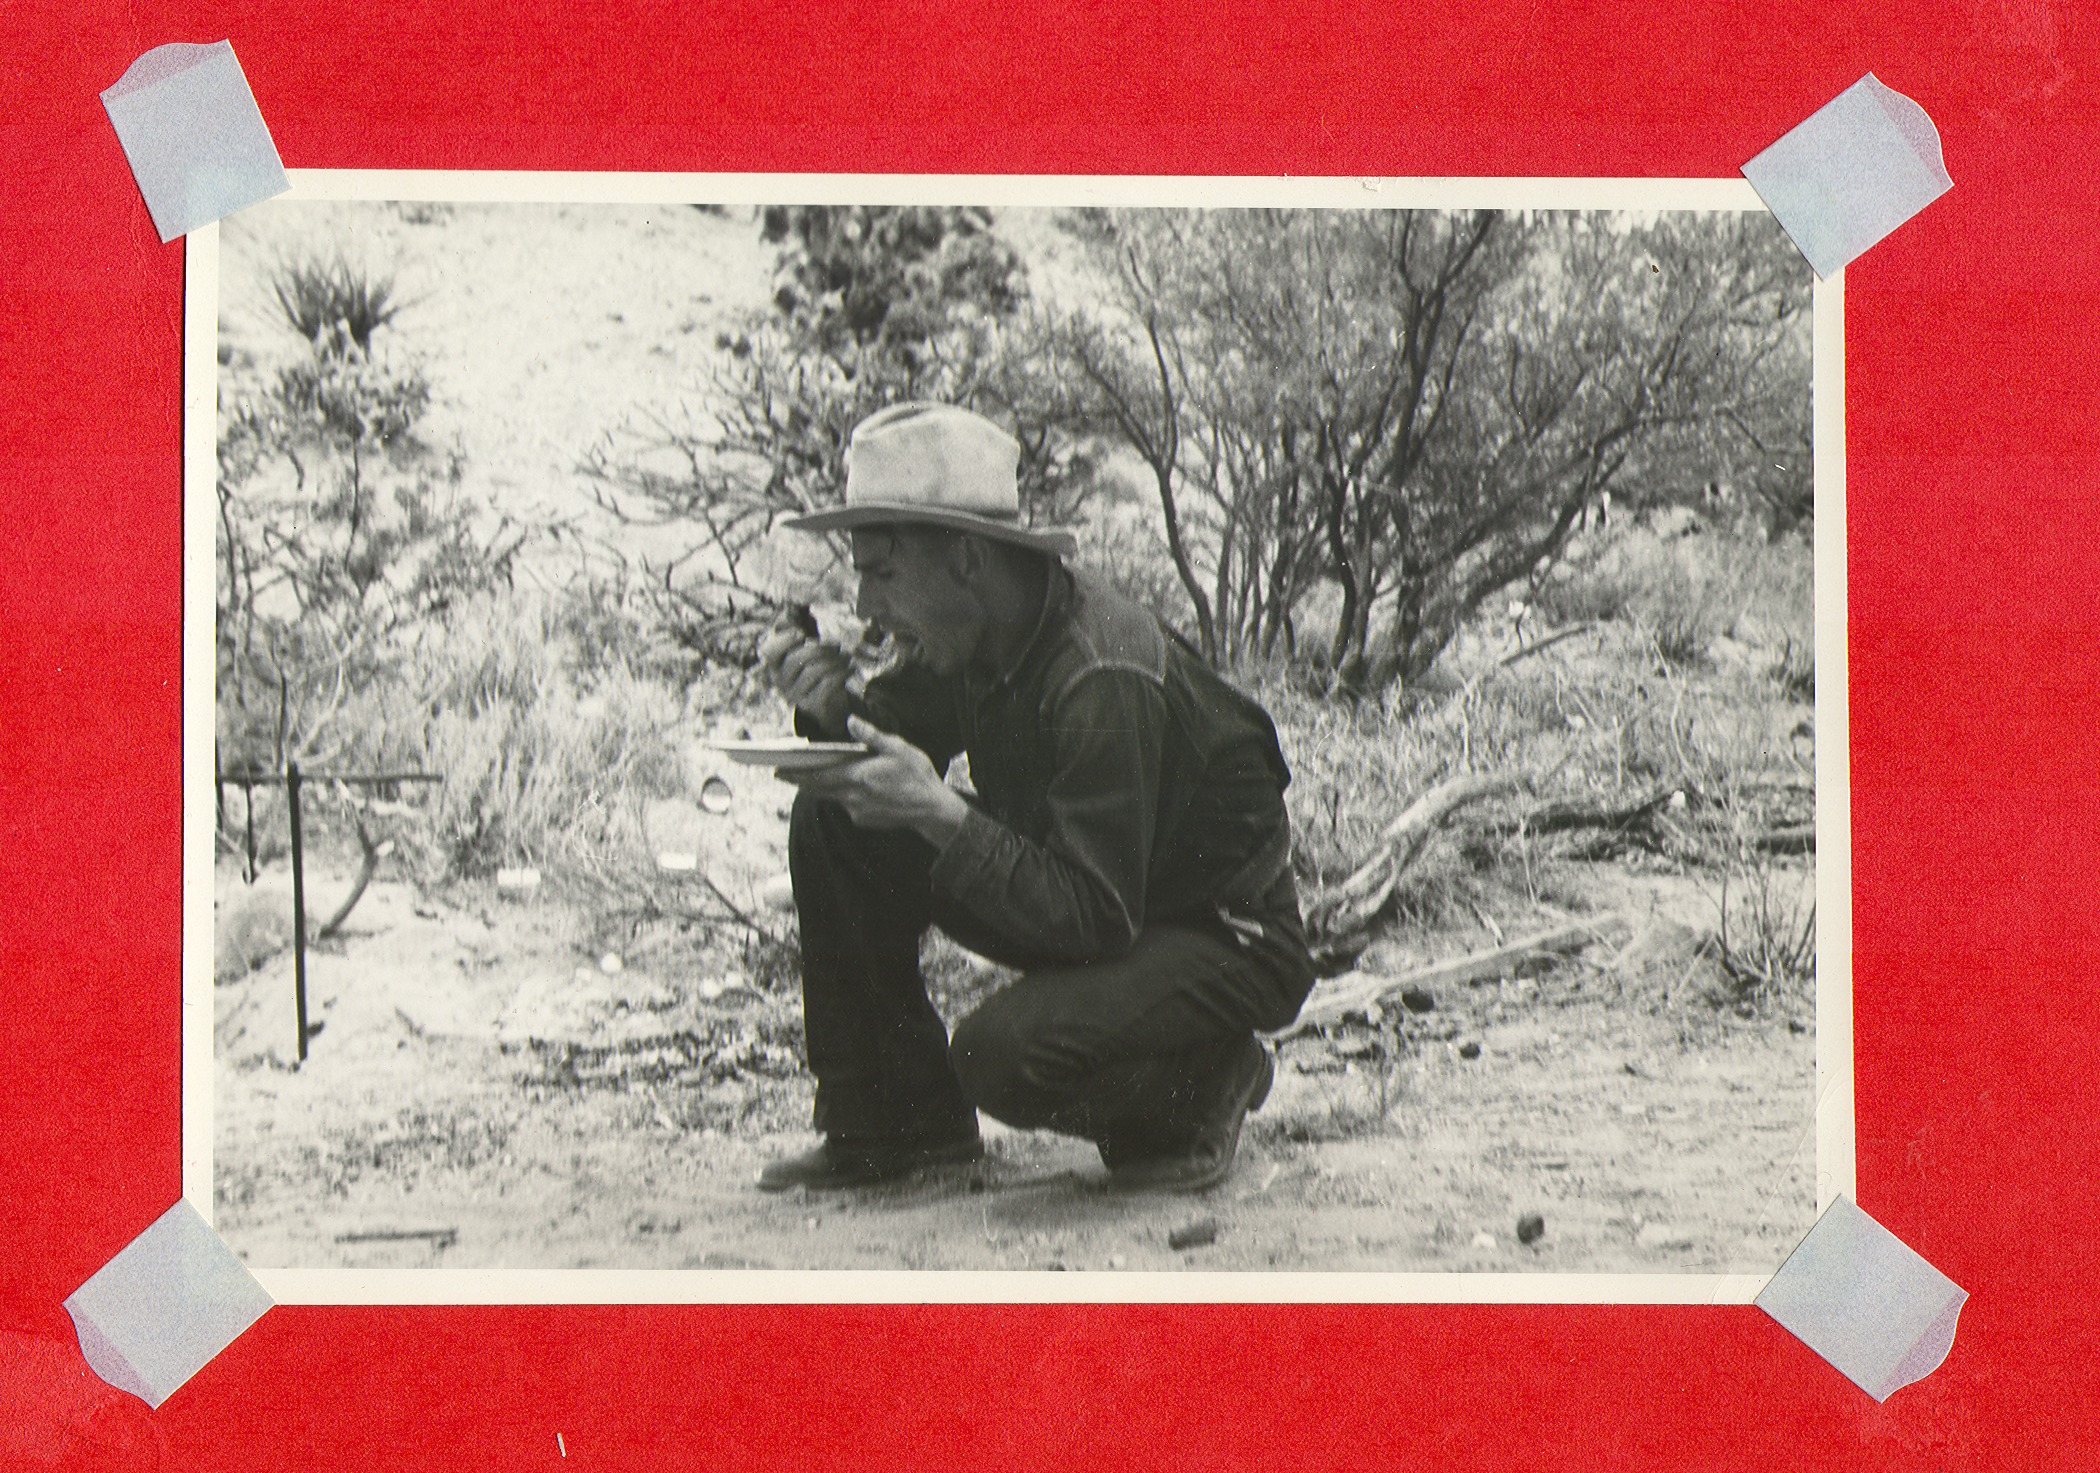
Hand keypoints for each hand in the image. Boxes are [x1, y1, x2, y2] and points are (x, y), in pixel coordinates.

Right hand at [757, 627, 851, 734]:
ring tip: (847, 657)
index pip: (770, 653)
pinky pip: (827, 685)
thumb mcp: (808, 660)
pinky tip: (850, 669)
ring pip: (814, 671)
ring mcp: (797, 696)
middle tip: (838, 646)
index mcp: (778, 669)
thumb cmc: (818, 677)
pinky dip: (841, 674)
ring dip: (835, 660)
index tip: (802, 634)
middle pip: (797, 660)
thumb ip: (805, 643)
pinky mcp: (813, 705)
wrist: (828, 710)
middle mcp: (783, 684)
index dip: (784, 640)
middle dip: (820, 648)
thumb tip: (807, 619)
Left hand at [783, 716, 969, 844]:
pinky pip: (846, 805)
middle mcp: (852, 796)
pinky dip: (842, 795)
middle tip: (782, 773)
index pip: (816, 777)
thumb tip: (851, 722)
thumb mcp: (897, 748)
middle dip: (798, 781)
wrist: (931, 809)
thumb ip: (871, 735)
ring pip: (830, 797)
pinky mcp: (863, 820)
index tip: (777, 771)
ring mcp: (856, 811)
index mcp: (857, 776)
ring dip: (820, 787)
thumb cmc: (916, 775)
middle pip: (816, 789)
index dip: (794, 775)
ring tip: (810, 776)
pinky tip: (850, 787)